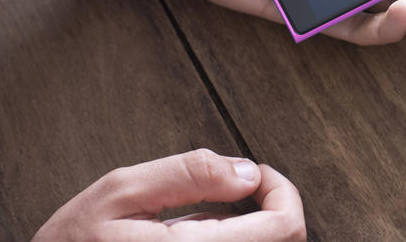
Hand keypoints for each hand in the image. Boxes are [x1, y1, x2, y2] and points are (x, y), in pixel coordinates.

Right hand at [34, 149, 304, 241]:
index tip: (255, 172)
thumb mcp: (120, 193)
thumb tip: (246, 171)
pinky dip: (237, 241)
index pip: (285, 227)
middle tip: (236, 185)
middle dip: (270, 204)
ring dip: (254, 225)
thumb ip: (190, 174)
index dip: (281, 189)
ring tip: (209, 211)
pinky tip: (203, 233)